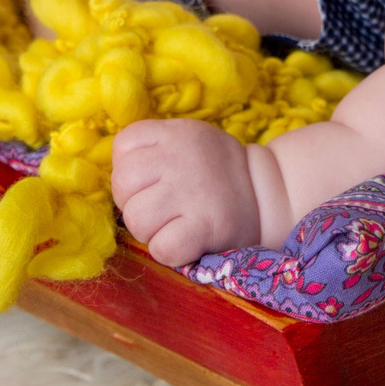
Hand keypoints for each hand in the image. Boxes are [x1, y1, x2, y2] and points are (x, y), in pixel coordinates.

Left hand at [110, 119, 263, 267]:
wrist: (270, 192)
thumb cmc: (217, 172)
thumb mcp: (187, 140)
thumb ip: (152, 149)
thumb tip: (114, 176)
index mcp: (174, 132)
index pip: (123, 146)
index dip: (131, 170)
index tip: (153, 180)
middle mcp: (179, 157)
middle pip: (122, 185)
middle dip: (134, 203)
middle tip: (161, 208)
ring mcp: (192, 191)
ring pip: (136, 219)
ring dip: (149, 231)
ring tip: (174, 225)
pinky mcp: (205, 225)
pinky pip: (161, 248)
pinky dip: (169, 252)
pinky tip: (187, 242)